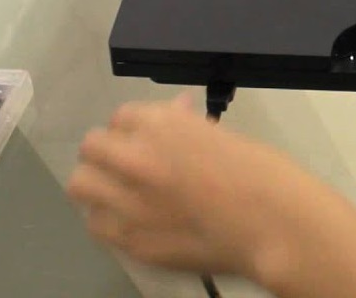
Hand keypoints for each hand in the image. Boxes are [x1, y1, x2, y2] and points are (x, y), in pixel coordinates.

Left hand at [65, 95, 319, 282]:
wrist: (274, 224)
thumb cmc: (262, 174)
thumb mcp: (223, 136)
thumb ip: (188, 128)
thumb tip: (177, 116)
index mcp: (162, 125)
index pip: (123, 117)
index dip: (134, 129)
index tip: (146, 139)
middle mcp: (135, 158)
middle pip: (93, 146)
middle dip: (107, 152)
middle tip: (125, 164)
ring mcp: (128, 201)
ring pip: (81, 184)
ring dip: (98, 183)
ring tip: (118, 192)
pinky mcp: (131, 239)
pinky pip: (97, 224)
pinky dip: (107, 219)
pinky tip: (129, 221)